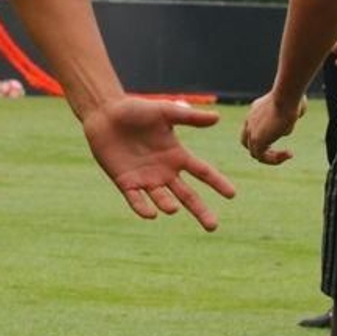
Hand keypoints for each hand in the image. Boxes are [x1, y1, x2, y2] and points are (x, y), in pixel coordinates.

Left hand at [82, 96, 235, 231]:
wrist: (104, 112)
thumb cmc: (135, 109)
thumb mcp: (164, 112)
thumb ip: (189, 117)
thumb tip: (217, 117)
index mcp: (177, 155)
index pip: (202, 172)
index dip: (217, 182)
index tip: (232, 194)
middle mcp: (164, 171)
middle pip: (187, 195)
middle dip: (200, 211)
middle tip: (213, 226)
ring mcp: (145, 178)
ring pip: (162, 198)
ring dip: (167, 205)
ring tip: (173, 208)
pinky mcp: (126, 181)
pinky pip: (136, 199)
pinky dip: (143, 208)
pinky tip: (150, 214)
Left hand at [239, 91, 304, 164]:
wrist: (286, 97)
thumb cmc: (293, 99)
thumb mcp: (292, 107)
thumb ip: (289, 115)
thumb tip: (290, 121)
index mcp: (255, 111)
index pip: (251, 128)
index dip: (264, 136)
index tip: (282, 135)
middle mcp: (250, 120)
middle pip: (247, 142)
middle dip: (263, 150)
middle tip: (279, 151)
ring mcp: (251, 130)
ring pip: (254, 152)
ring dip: (272, 157)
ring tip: (288, 154)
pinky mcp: (257, 139)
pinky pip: (261, 157)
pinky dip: (275, 160)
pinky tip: (289, 154)